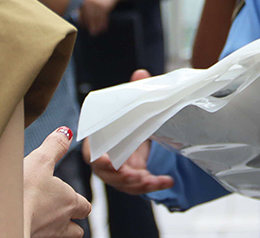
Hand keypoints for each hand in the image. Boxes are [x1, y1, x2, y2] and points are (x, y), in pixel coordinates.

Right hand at [23, 127, 91, 237]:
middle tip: (58, 210)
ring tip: (41, 219)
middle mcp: (60, 223)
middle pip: (76, 229)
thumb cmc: (22, 192)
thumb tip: (65, 133)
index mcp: (69, 202)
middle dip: (71, 220)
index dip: (79, 202)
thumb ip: (54, 146)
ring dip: (54, 229)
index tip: (71, 196)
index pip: (85, 207)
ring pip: (59, 236)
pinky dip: (36, 232)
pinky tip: (24, 223)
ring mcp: (45, 236)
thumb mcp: (40, 160)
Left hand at [79, 0, 128, 35]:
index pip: (82, 12)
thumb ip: (85, 5)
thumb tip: (76, 16)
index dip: (83, 21)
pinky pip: (103, 17)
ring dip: (97, 27)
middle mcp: (90, 1)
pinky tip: (104, 27)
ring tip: (98, 32)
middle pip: (89, 17)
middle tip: (92, 33)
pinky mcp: (105, 6)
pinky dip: (103, 24)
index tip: (84, 27)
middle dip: (90, 25)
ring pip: (96, 18)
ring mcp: (97, 3)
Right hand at [82, 70, 173, 194]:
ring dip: (137, 185)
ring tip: (151, 181)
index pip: (91, 153)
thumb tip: (141, 73)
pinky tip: (168, 181)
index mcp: (99, 142)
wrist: (137, 129)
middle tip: (133, 175)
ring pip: (124, 184)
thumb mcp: (132, 106)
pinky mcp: (134, 178)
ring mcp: (120, 172)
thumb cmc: (128, 118)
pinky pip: (142, 186)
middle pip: (107, 174)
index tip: (106, 161)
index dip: (98, 159)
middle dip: (120, 177)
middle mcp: (106, 160)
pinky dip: (155, 185)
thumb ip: (133, 93)